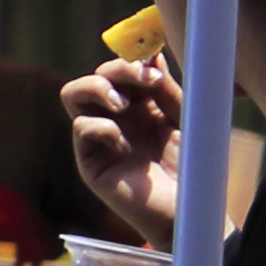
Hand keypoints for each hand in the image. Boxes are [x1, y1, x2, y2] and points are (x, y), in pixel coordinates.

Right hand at [59, 56, 180, 224]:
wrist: (191, 210)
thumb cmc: (192, 168)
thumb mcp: (184, 122)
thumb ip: (167, 91)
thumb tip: (151, 55)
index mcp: (141, 105)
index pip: (122, 69)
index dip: (132, 58)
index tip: (153, 60)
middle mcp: (117, 117)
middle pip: (98, 75)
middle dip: (118, 69)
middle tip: (145, 80)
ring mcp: (100, 137)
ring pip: (73, 94)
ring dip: (96, 88)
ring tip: (122, 104)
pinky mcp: (90, 161)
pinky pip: (80, 128)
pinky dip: (102, 128)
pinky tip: (124, 146)